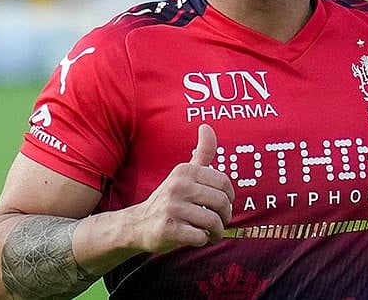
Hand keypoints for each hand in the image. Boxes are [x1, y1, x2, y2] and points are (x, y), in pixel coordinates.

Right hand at [128, 124, 234, 252]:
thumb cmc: (169, 199)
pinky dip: (202, 240)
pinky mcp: (167, 228)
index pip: (223, 182)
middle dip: (225, 216)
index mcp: (185, 171)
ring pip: (212, 221)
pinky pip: (199, 236)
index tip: (224, 205)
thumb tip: (207, 126)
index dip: (230, 198)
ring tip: (212, 233)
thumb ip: (201, 153)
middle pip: (221, 202)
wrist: (138, 223)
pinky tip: (196, 237)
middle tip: (220, 223)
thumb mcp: (183, 174)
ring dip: (216, 231)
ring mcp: (172, 207)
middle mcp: (178, 186)